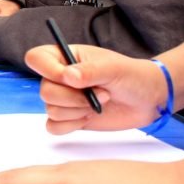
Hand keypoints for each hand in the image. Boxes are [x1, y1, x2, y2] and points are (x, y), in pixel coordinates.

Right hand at [25, 44, 168, 134]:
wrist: (147, 100)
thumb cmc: (131, 76)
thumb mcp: (113, 69)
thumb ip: (89, 71)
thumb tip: (67, 76)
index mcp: (64, 57)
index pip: (36, 58)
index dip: (47, 70)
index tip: (71, 78)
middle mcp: (58, 77)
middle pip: (44, 90)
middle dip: (73, 98)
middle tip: (101, 94)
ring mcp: (63, 99)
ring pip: (50, 110)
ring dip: (78, 111)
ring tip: (100, 103)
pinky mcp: (68, 118)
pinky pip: (53, 126)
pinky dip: (71, 125)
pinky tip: (89, 117)